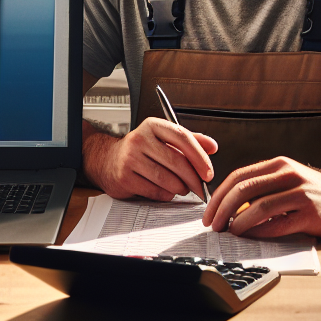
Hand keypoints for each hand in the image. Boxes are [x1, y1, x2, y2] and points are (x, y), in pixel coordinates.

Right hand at [88, 117, 217, 200]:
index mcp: (153, 125)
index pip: (182, 137)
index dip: (199, 157)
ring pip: (166, 179)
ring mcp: (130, 158)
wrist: (107, 160)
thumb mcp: (164, 138)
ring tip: (183, 188)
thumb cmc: (141, 150)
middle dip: (193, 179)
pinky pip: (154, 191)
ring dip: (180, 188)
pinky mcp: (125, 177)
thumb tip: (213, 146)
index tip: (209, 172)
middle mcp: (140, 139)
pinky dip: (166, 195)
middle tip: (201, 188)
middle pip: (176, 161)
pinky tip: (167, 191)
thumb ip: (190, 140)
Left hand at [201, 157, 320, 239]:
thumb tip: (231, 208)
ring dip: (237, 223)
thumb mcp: (291, 181)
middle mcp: (288, 174)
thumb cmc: (319, 195)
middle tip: (212, 226)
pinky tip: (251, 238)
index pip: (239, 176)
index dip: (218, 195)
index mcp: (279, 165)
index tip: (208, 212)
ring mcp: (300, 193)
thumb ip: (265, 188)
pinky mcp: (310, 213)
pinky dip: (260, 232)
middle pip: (243, 189)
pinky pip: (277, 224)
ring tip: (229, 233)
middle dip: (221, 209)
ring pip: (258, 207)